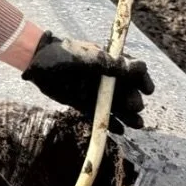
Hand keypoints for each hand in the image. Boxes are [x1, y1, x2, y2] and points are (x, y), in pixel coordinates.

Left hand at [21, 32, 153, 130]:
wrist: (37, 63)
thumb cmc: (64, 55)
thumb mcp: (89, 58)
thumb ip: (112, 64)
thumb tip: (139, 67)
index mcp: (109, 62)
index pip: (133, 70)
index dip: (143, 80)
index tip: (147, 90)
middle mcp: (105, 78)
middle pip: (127, 92)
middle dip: (134, 101)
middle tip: (134, 108)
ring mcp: (95, 92)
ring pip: (116, 106)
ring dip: (128, 116)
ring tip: (136, 125)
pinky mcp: (83, 104)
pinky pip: (100, 116)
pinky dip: (110, 124)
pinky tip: (119, 131)